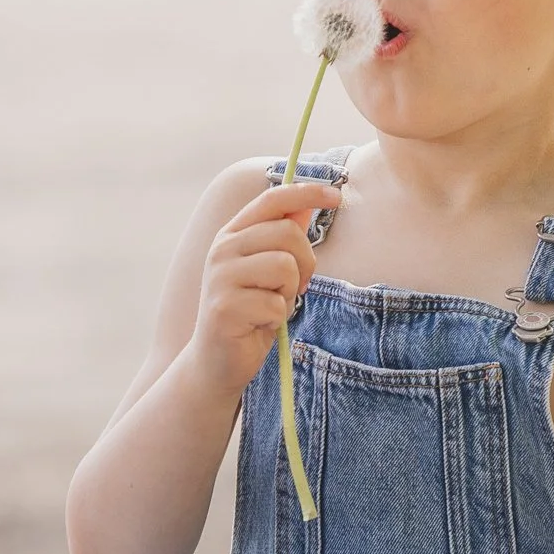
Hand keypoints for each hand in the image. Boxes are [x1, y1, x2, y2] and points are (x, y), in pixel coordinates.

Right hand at [185, 181, 340, 391]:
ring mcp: (220, 278)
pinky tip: (260, 325)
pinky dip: (278, 318)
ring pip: (285, 266)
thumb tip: (308, 204)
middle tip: (295, 288)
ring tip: (272, 305)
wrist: (217, 361)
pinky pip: (276, 304)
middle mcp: (222, 250)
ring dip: (290, 292)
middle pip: (287, 233)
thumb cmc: (250, 313)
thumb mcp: (270, 271)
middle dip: (305, 263)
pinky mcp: (225, 308)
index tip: (337, 195)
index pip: (273, 199)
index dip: (307, 192)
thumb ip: (284, 238)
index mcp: (233, 235)